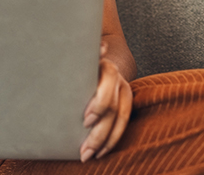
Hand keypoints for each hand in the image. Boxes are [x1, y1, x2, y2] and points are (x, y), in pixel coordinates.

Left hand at [80, 42, 132, 161]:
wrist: (97, 59)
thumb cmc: (79, 62)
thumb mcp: (78, 58)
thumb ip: (86, 55)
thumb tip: (101, 48)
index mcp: (104, 65)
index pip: (108, 83)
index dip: (100, 103)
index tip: (86, 119)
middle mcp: (117, 78)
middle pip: (113, 107)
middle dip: (99, 130)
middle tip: (84, 147)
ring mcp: (123, 91)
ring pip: (120, 119)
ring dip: (105, 140)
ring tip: (88, 154)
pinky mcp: (125, 103)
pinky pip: (122, 124)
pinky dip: (112, 140)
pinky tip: (100, 152)